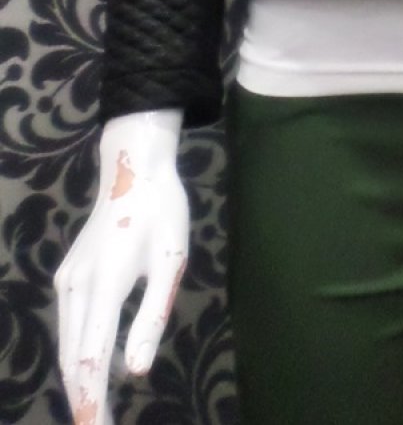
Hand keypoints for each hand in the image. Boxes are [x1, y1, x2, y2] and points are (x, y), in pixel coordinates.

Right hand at [54, 109, 185, 424]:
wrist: (133, 168)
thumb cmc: (162, 211)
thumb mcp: (170, 260)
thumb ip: (151, 316)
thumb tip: (134, 372)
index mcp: (105, 283)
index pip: (91, 356)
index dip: (91, 398)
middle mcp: (76, 285)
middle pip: (71, 356)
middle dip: (82, 397)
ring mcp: (67, 279)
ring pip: (66, 343)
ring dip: (77, 379)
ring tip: (93, 412)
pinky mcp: (68, 275)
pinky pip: (69, 324)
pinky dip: (75, 353)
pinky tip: (89, 370)